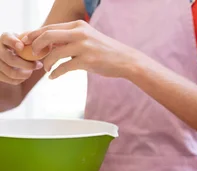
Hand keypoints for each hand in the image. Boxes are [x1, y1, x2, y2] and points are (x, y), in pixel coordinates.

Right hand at [0, 32, 42, 84]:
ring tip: (31, 70)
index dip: (14, 43)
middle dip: (27, 65)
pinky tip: (26, 74)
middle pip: (10, 59)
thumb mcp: (25, 39)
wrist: (10, 53)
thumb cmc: (22, 45)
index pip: (8, 39)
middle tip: (39, 65)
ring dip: (26, 74)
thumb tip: (47, 44)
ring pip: (11, 72)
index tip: (22, 47)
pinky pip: (12, 80)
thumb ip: (32, 40)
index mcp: (4, 38)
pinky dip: (22, 79)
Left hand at [22, 20, 137, 79]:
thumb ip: (69, 39)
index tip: (27, 42)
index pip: (50, 27)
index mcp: (78, 25)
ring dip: (46, 62)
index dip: (34, 35)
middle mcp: (80, 33)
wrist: (126, 61)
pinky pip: (64, 67)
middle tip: (33, 55)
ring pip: (54, 53)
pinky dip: (55, 73)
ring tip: (45, 68)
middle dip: (35, 45)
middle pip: (48, 35)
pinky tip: (52, 76)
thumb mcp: (88, 39)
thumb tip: (47, 45)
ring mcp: (84, 47)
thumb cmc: (106, 51)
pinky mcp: (88, 61)